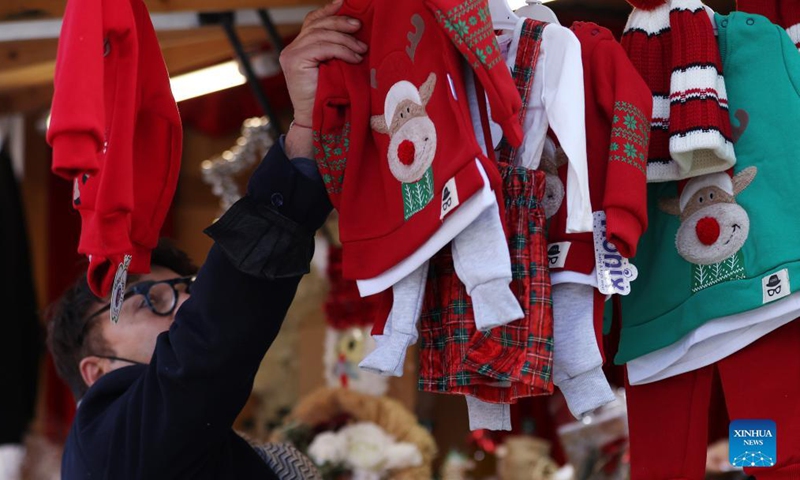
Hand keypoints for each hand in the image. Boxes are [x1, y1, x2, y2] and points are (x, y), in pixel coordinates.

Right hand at [280, 0, 366, 126]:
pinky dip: (341, 50)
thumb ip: (336, 50)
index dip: (328, 11)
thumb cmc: (331, 97)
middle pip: (317, 25)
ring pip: (321, 35)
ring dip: (345, 40)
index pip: (312, 21)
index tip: (345, 3)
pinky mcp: (294, 61)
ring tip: (362, 50)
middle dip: (341, 23)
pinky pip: (322, 47)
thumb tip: (356, 30)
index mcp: (299, 48)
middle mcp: (291, 49)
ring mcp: (290, 54)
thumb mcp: (335, 67)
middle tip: (359, 28)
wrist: (318, 121)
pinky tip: (354, 58)